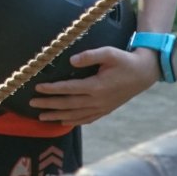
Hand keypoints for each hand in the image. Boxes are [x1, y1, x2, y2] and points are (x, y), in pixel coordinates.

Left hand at [27, 45, 160, 126]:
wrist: (144, 73)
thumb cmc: (125, 60)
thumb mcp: (109, 53)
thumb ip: (90, 56)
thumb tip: (71, 60)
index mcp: (97, 86)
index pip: (69, 89)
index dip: (52, 89)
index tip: (37, 88)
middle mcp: (98, 100)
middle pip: (68, 104)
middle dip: (49, 104)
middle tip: (32, 104)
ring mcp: (102, 107)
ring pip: (76, 115)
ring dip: (57, 116)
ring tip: (41, 117)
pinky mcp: (106, 110)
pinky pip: (87, 119)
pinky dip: (74, 121)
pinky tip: (63, 122)